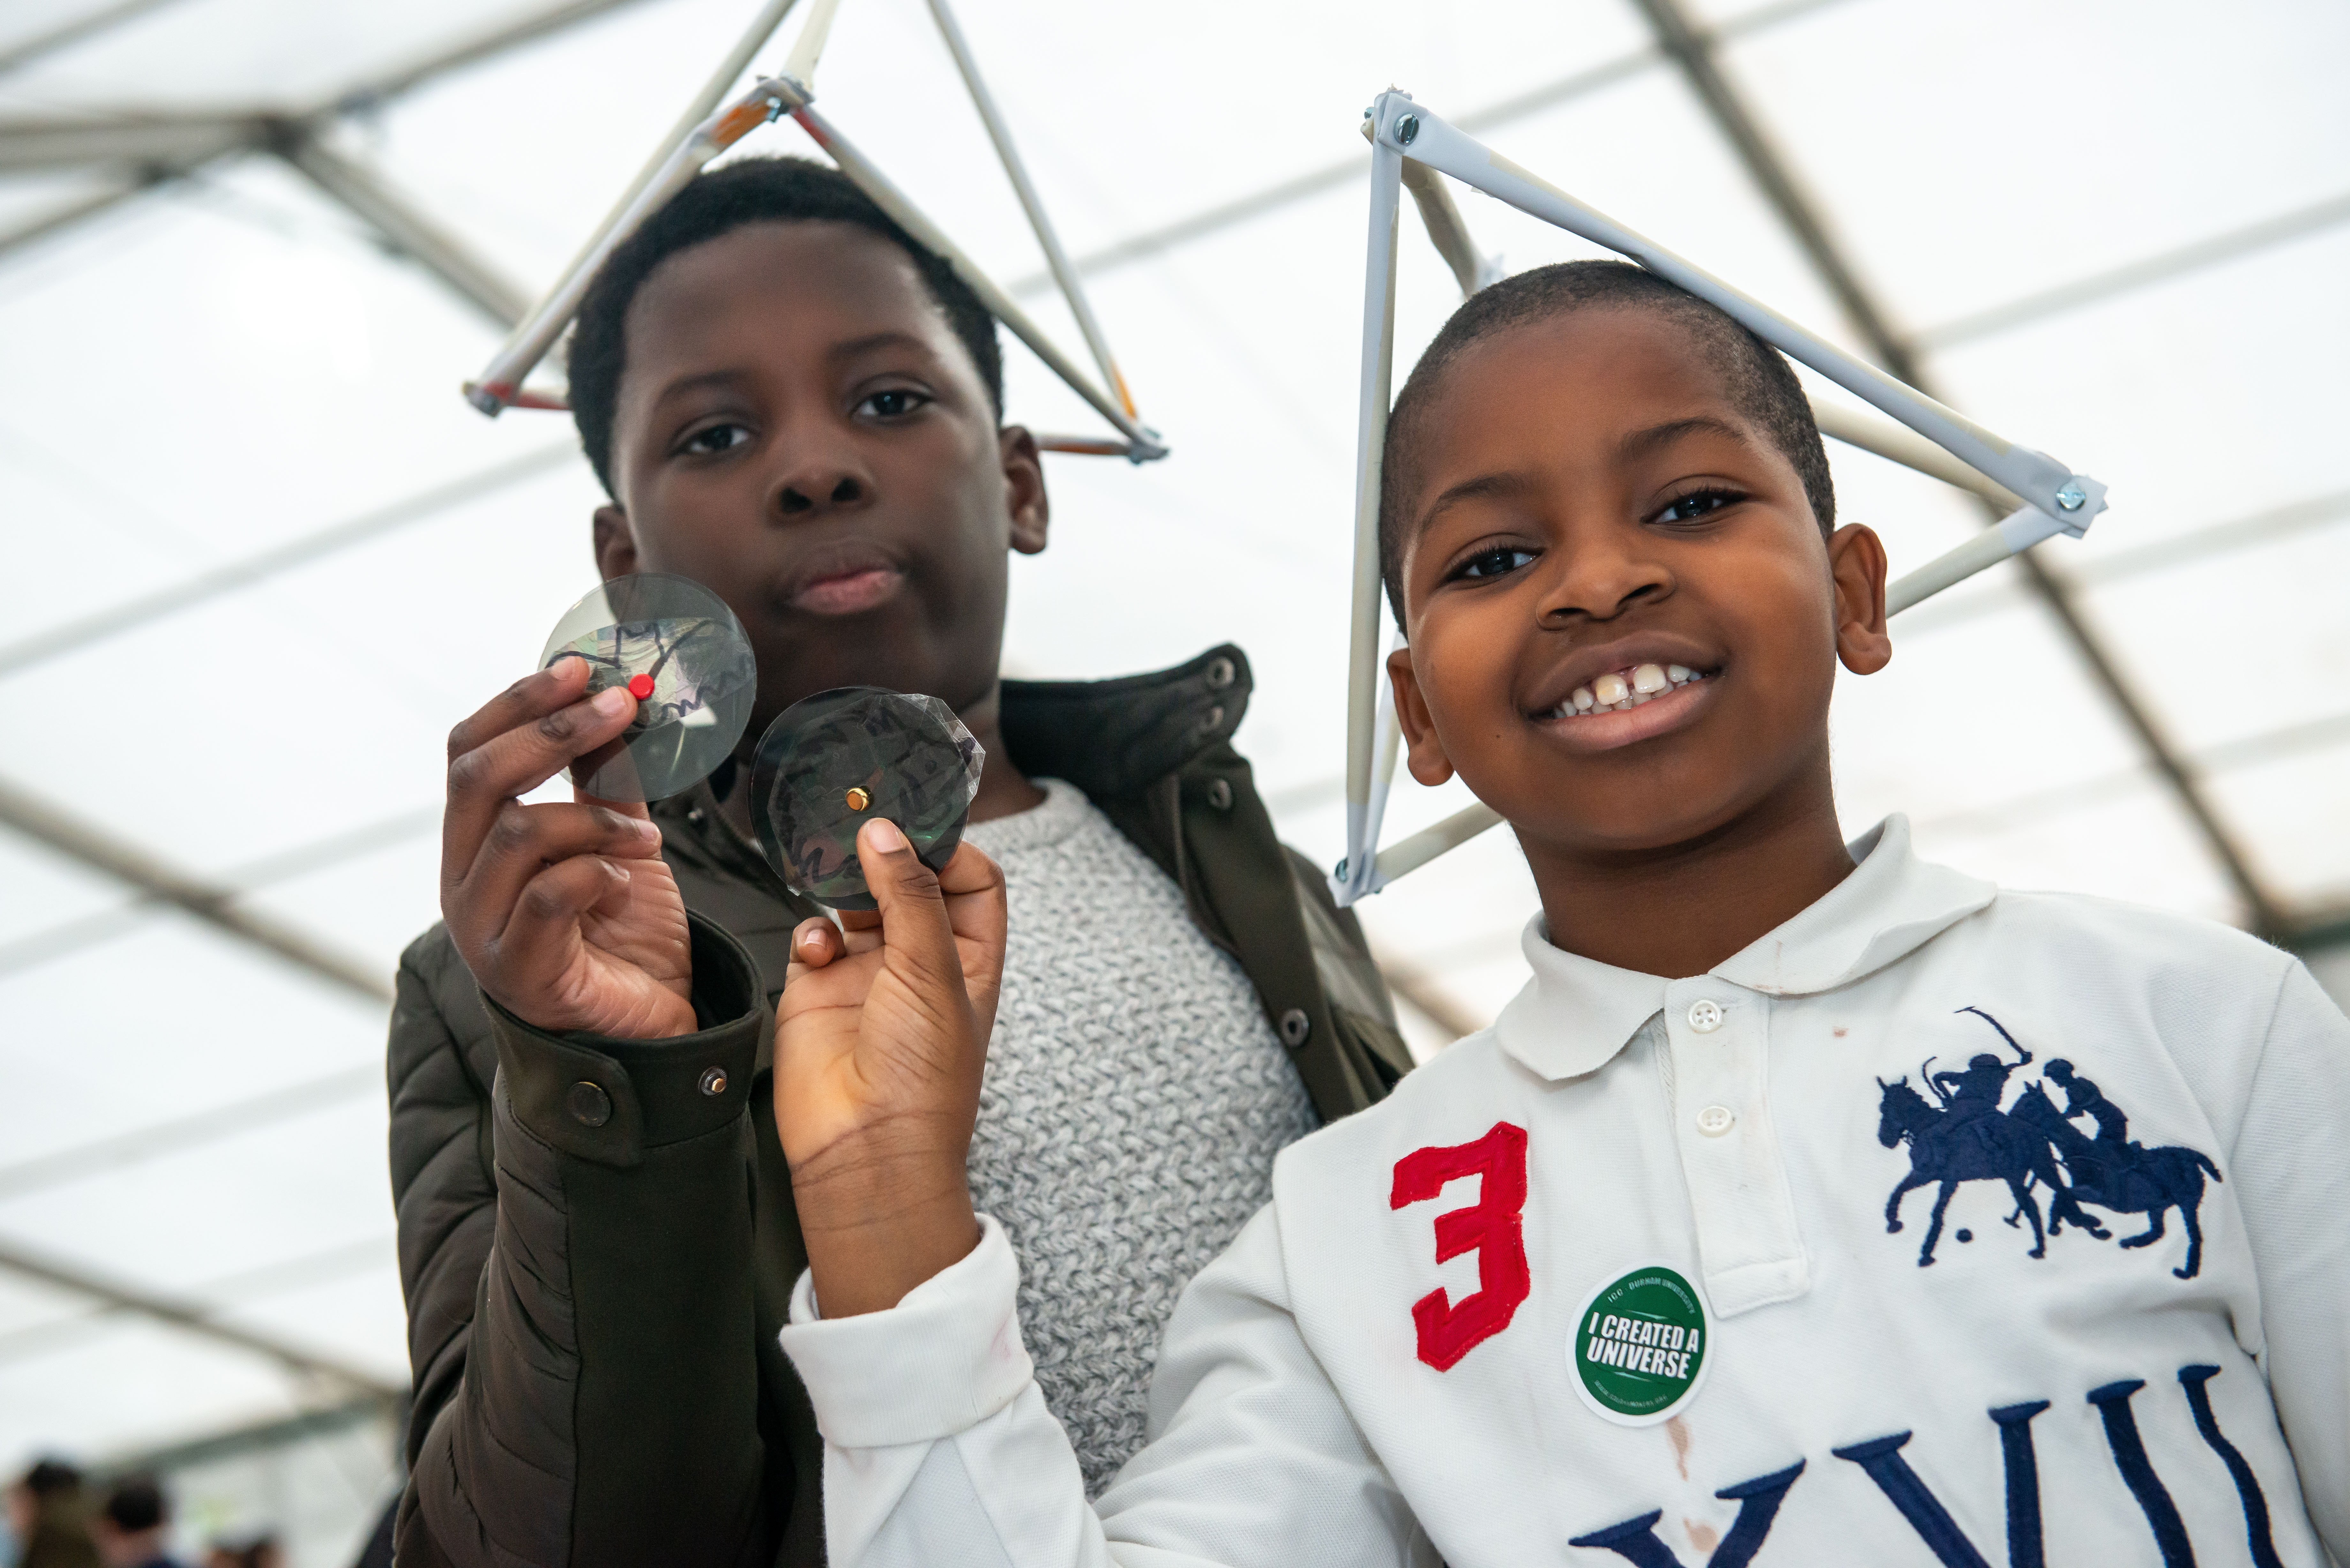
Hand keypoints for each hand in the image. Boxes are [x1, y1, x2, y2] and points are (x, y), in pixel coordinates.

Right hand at [441, 656, 694, 1037]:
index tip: (580, 668)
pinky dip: (598, 873)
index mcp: (475, 842)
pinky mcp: (519, 971)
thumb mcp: (618, 839)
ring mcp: (482, 929)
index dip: (520, 703)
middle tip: (620, 705)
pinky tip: (627, 884)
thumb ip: (607, 780)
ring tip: (647, 836)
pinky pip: (548, 895)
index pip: (466, 751)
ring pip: (519, 833)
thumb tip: (612, 701)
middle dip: (551, 731)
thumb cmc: (623, 935)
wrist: (648, 1029)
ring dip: (597, 817)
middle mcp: (462, 881)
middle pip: (476, 778)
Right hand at [774, 820, 1006, 1315]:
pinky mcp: (819, 987)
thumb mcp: (933, 972)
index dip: (950, 850)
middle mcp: (921, 961)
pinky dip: (814, 929)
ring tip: (834, 863)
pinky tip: (820, 945)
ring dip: (846, 881)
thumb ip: (910, 896)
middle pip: (911, 883)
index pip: (972, 881)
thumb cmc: (924, 1078)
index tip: (919, 825)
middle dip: (889, 854)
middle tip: (865, 822)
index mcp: (970, 958)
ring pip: (857, 901)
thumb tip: (888, 834)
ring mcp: (869, 973)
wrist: (865, 1149)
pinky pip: (814, 934)